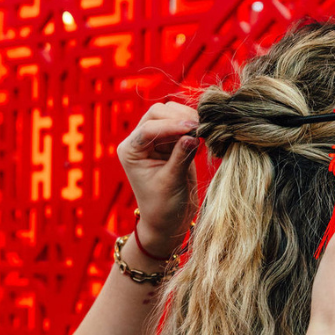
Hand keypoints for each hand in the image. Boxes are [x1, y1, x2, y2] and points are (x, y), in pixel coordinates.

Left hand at [116, 102, 199, 253]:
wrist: (168, 221)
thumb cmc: (163, 207)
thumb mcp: (171, 182)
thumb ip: (180, 156)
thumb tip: (192, 134)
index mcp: (130, 150)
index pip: (149, 128)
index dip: (171, 125)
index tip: (192, 128)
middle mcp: (140, 141)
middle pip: (158, 113)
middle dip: (179, 117)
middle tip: (200, 127)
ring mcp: (156, 140)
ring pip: (171, 114)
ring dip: (188, 119)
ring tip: (203, 131)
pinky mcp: (172, 143)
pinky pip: (183, 125)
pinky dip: (194, 127)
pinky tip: (203, 136)